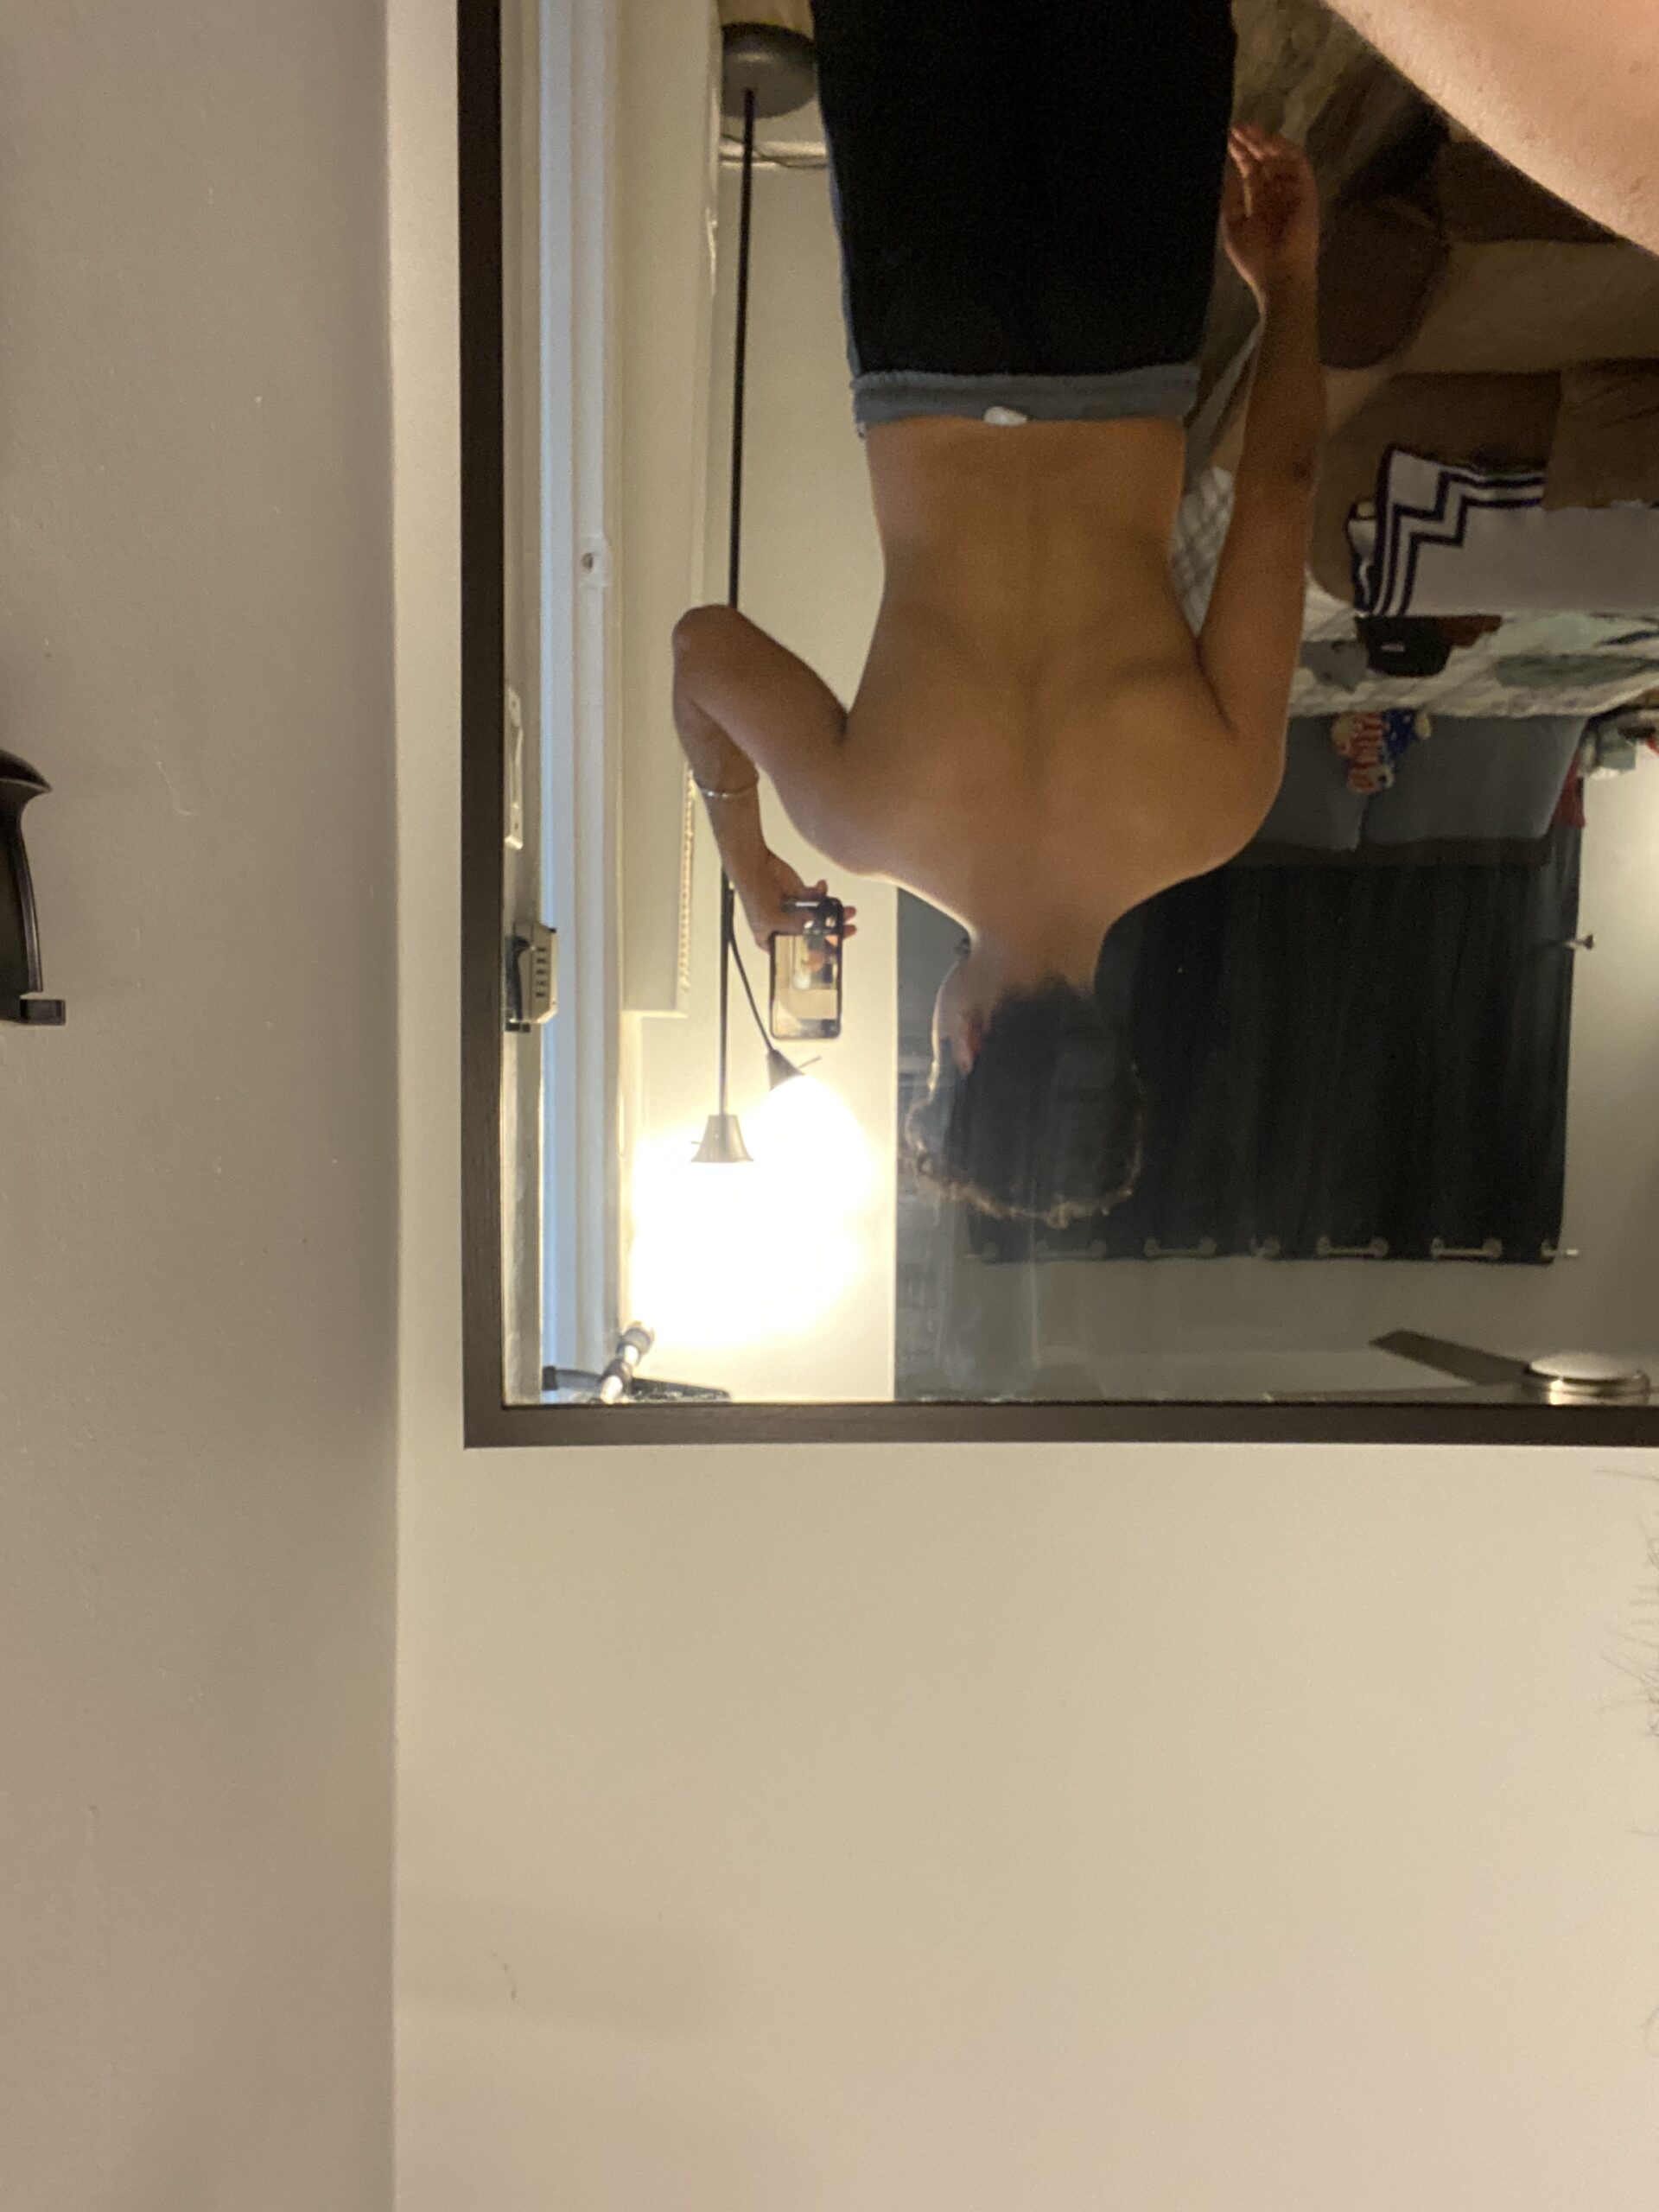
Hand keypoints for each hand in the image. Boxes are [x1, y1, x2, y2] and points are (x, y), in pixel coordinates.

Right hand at [734, 852, 857, 952]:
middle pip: (812, 936)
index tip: (830, 955)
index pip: (795, 953)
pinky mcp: (801, 896)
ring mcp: (795, 911)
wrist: (754, 865)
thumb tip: (812, 925)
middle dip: (832, 934)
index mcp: (772, 939)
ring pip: (820, 917)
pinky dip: (824, 894)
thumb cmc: (753, 894)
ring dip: (834, 914)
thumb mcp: (770, 918)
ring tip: (847, 911)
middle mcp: (785, 927)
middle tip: (847, 931)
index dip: (813, 957)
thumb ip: (793, 925)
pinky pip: (818, 899)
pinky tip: (823, 887)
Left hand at [1223, 126, 1320, 299]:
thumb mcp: (1234, 228)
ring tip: (1249, 131)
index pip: (1252, 173)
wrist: (1278, 277)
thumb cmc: (1255, 259)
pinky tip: (1270, 142)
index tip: (1230, 138)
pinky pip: (1299, 165)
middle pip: (1266, 162)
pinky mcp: (1307, 192)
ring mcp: (1292, 193)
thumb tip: (1231, 174)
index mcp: (1260, 205)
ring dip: (1266, 143)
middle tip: (1239, 127)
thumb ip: (1232, 202)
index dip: (1242, 155)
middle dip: (1252, 144)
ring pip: (1282, 159)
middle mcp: (1277, 195)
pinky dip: (1286, 151)